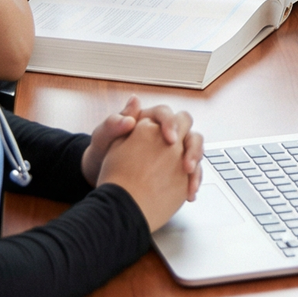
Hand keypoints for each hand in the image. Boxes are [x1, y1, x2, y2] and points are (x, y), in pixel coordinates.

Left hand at [91, 99, 204, 230]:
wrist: (102, 178)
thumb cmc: (101, 153)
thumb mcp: (102, 138)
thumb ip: (115, 121)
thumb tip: (134, 102)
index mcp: (148, 120)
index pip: (167, 114)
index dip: (172, 124)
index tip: (170, 139)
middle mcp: (164, 134)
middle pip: (189, 131)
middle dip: (192, 147)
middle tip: (186, 164)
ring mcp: (172, 152)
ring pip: (194, 151)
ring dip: (196, 165)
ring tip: (190, 182)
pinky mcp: (175, 169)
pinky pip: (190, 172)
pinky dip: (193, 181)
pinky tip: (189, 193)